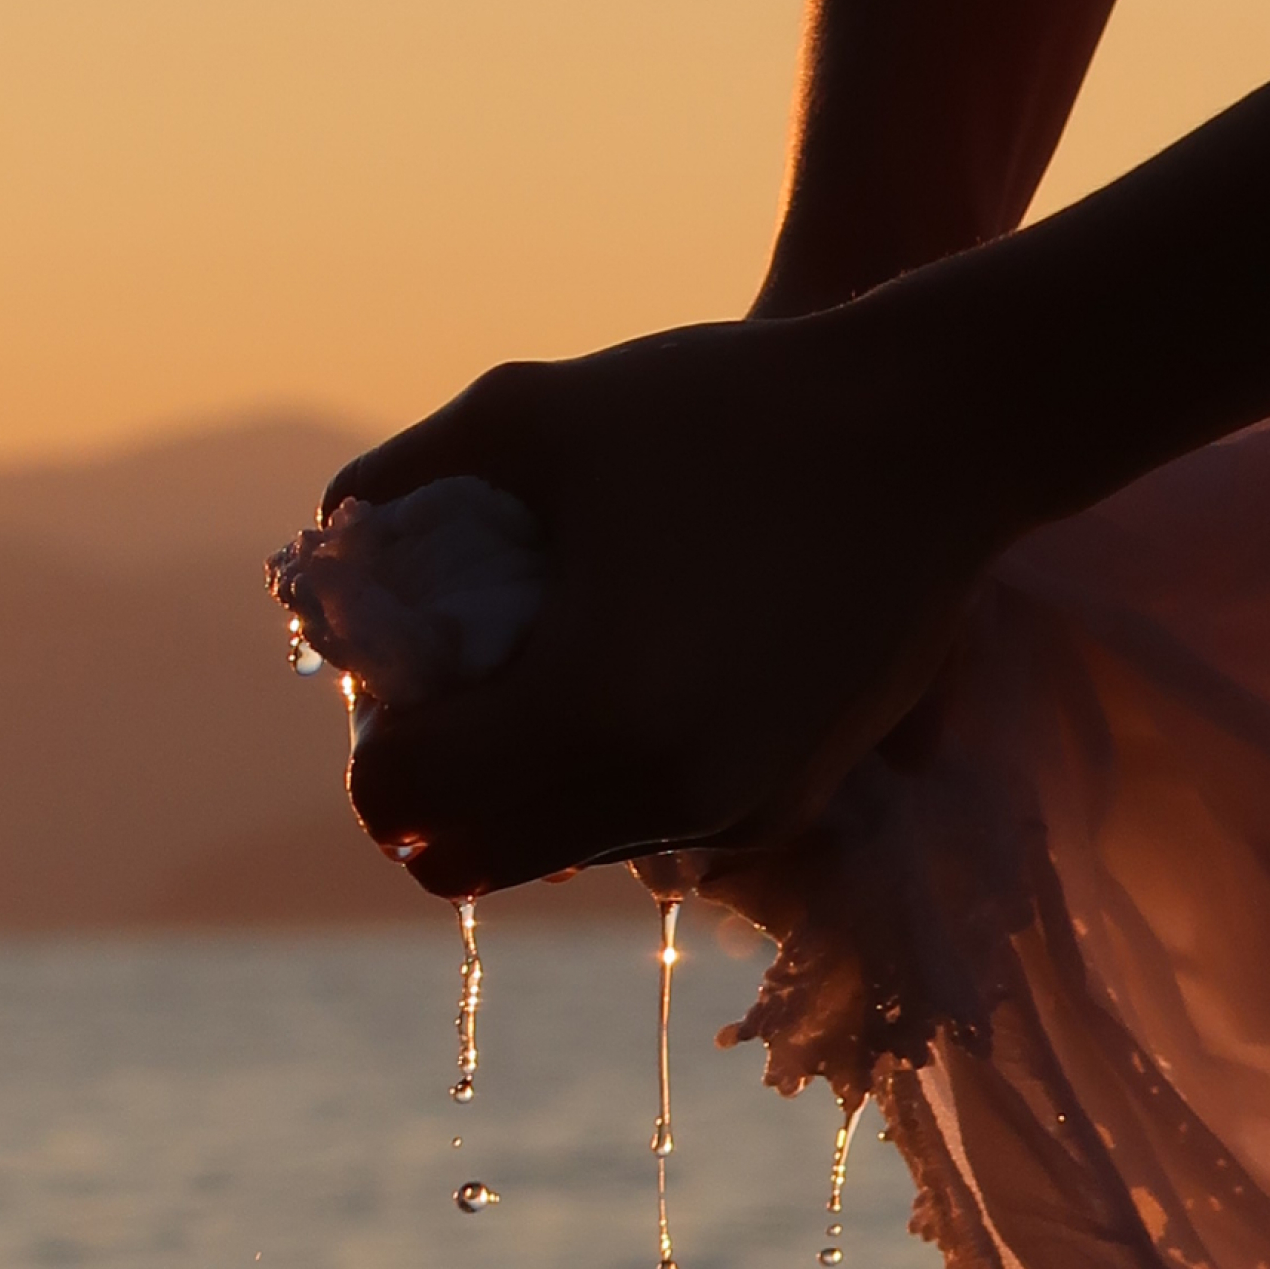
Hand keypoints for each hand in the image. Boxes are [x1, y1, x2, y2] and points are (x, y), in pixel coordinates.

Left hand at [319, 308, 1012, 900]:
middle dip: (440, 778)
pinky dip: (614, 775)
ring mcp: (736, 813)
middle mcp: (659, 795)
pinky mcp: (791, 803)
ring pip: (561, 852)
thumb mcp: (529, 412)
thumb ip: (398, 481)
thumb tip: (330, 547)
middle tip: (463, 675)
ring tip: (563, 655)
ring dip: (525, 783)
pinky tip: (649, 662)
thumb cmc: (728, 409)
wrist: (938, 434)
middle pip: (469, 860)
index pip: (399, 802)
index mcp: (583, 714)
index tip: (408, 660)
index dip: (374, 737)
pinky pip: (654, 828)